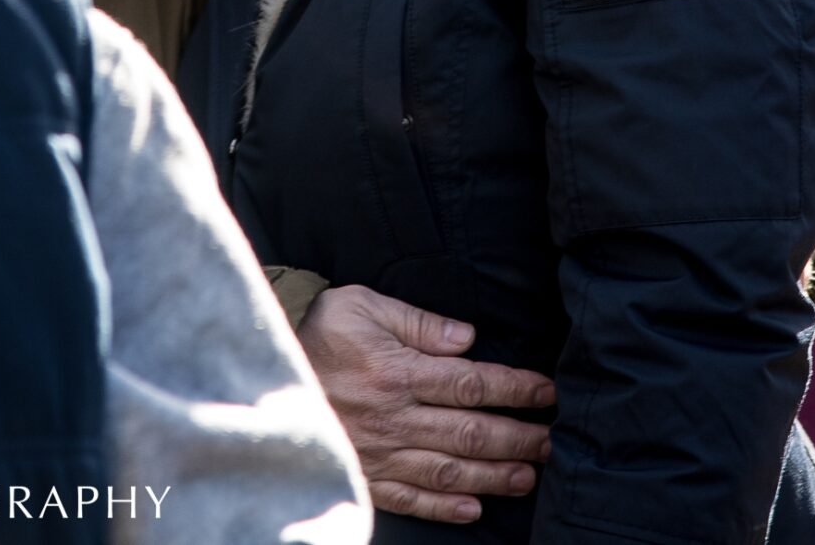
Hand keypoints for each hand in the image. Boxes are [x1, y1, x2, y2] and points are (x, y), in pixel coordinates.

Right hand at [296, 285, 555, 523]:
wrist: (264, 369)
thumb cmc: (317, 330)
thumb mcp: (362, 306)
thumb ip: (418, 322)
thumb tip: (467, 339)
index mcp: (398, 372)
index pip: (472, 384)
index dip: (515, 389)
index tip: (546, 392)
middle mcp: (393, 417)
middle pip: (469, 432)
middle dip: (517, 437)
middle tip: (550, 440)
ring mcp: (378, 452)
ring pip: (448, 470)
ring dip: (493, 475)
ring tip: (528, 475)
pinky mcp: (363, 474)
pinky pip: (409, 498)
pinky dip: (443, 507)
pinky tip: (473, 509)